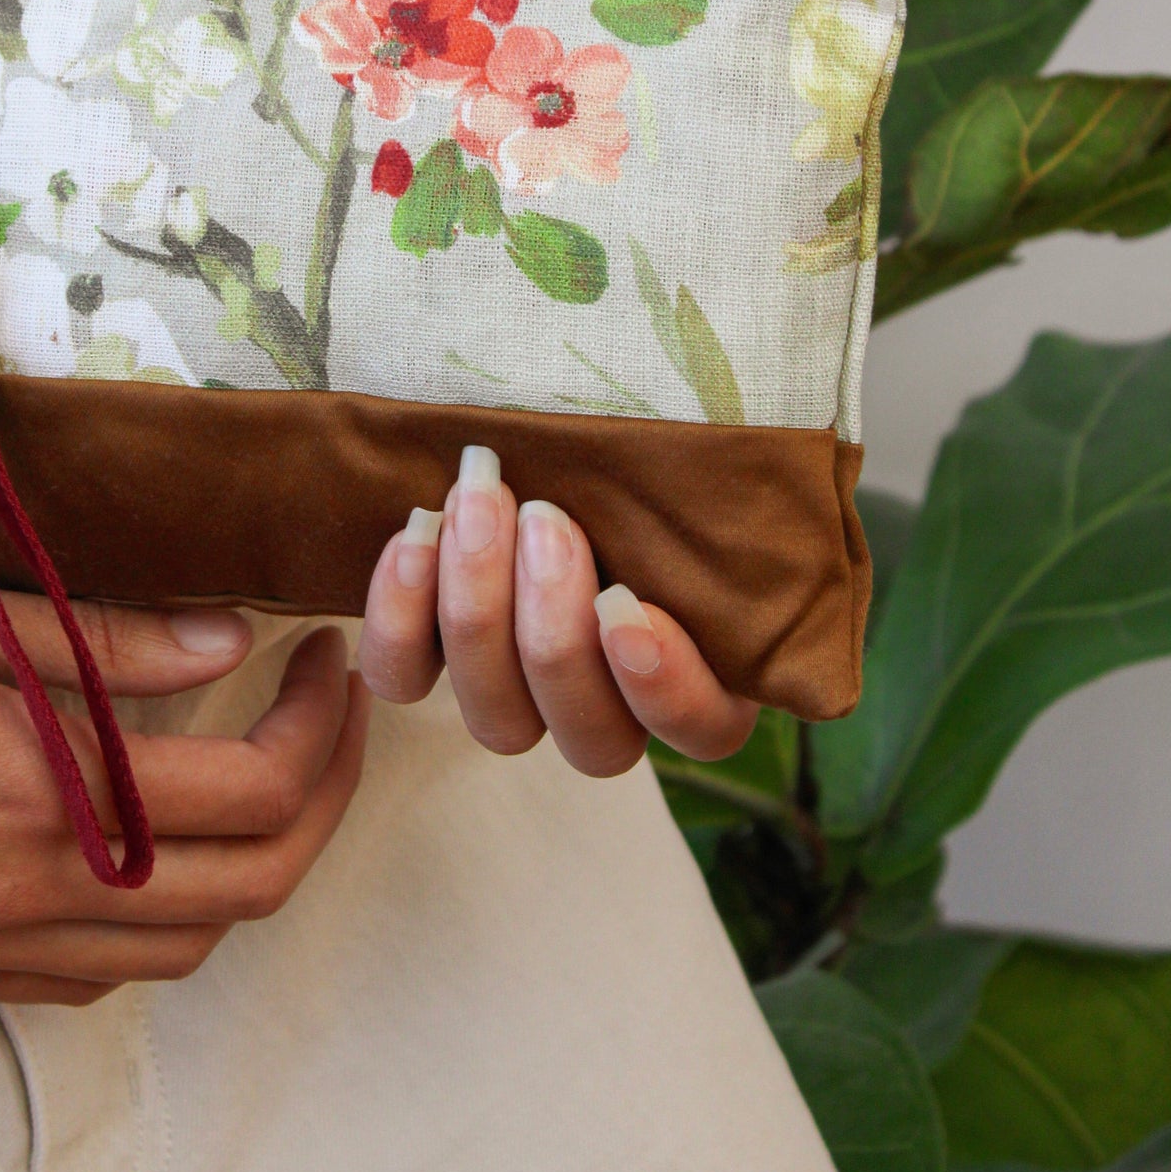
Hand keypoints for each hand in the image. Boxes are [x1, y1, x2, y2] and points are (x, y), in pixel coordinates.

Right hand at [0, 578, 367, 1003]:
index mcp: (34, 790)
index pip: (251, 790)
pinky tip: (148, 841)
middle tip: (326, 712)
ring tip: (256, 773)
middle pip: (249, 889)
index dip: (321, 724)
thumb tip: (229, 638)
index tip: (327, 653)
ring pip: (183, 949)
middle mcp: (24, 890)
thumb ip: (100, 637)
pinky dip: (159, 920)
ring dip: (250, 869)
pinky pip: (95, 976)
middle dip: (321, 800)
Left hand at [358, 445, 755, 775]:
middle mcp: (611, 708)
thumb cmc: (639, 457)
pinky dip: (400, 617)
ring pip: (498, 719)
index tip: (628, 607)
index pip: (700, 728)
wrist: (533, 437)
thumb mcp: (691, 476)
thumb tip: (770, 476)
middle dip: (556, 626)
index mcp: (701, 674)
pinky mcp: (436, 663)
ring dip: (482, 609)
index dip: (666, 685)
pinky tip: (416, 537)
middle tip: (546, 520)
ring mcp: (519, 695)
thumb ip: (712, 504)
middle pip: (588, 734)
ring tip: (480, 502)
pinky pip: (404, 679)